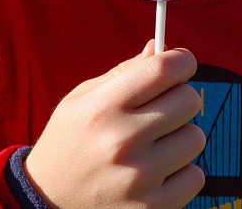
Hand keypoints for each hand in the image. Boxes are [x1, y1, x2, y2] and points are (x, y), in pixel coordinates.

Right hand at [23, 41, 205, 208]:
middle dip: (180, 98)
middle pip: (188, 100)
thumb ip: (124, 72)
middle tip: (162, 108)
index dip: (182, 61)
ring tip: (153, 146)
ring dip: (180, 137)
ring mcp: (139, 178)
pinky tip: (156, 173)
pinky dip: (181, 173)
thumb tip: (161, 48)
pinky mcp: (152, 208)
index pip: (163, 69)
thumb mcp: (82, 99)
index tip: (181, 65)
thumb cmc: (70, 140)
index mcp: (103, 107)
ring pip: (195, 138)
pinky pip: (195, 176)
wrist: (46, 201)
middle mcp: (121, 141)